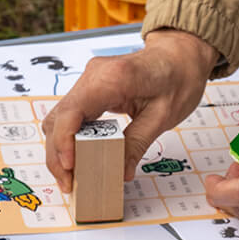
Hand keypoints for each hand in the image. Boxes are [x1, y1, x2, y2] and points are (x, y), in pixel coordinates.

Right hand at [43, 29, 218, 191]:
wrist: (180, 55)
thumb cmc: (178, 77)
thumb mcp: (163, 116)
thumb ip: (137, 144)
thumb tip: (119, 173)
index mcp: (112, 78)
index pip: (71, 112)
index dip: (64, 143)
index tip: (70, 168)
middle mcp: (92, 76)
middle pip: (58, 119)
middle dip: (58, 155)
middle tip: (69, 184)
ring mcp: (88, 81)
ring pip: (59, 119)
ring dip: (60, 149)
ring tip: (72, 177)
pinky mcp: (89, 89)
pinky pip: (70, 116)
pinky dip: (69, 139)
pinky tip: (78, 159)